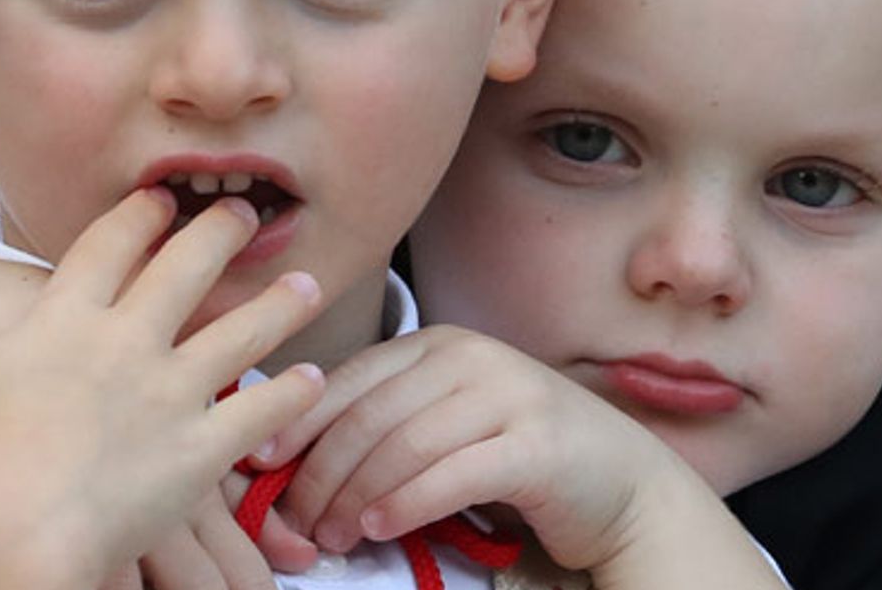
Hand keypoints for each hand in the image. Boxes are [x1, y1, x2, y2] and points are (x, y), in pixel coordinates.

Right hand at [0, 190, 326, 589]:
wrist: (8, 539)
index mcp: (61, 322)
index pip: (108, 246)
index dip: (140, 215)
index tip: (162, 196)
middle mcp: (124, 343)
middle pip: (184, 270)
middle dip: (217, 235)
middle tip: (244, 214)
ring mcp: (168, 394)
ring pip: (239, 331)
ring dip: (278, 304)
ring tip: (309, 283)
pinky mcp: (200, 450)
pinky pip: (258, 414)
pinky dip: (289, 395)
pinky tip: (311, 380)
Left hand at [250, 326, 678, 572]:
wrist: (622, 484)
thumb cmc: (520, 456)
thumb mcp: (448, 422)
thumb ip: (388, 422)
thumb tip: (293, 451)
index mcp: (441, 344)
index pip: (350, 378)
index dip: (299, 422)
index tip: (258, 464)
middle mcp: (472, 357)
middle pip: (370, 416)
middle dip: (321, 474)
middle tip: (297, 524)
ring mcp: (509, 396)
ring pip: (404, 446)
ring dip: (356, 497)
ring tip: (332, 537)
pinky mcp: (537, 445)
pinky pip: (454, 474)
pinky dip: (407, 504)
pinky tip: (379, 529)